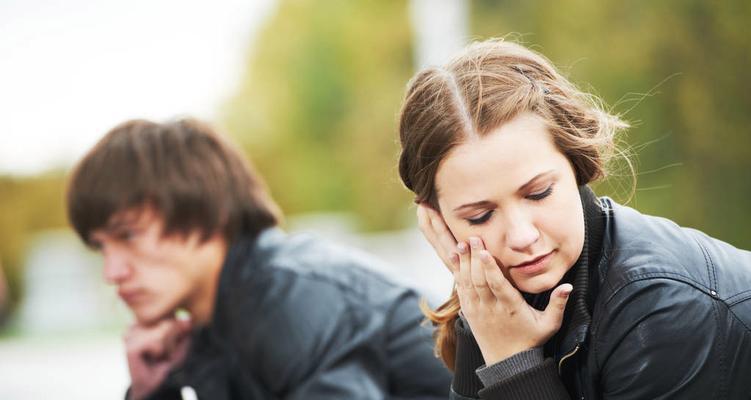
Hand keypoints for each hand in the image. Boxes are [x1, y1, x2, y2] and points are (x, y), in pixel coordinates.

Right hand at [124, 317, 191, 399]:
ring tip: (158, 355)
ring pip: (163, 330)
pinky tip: (152, 358)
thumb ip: (183, 328)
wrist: (156, 383)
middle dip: (172, 339)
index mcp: (145, 320)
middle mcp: (136, 324)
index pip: (170, 314)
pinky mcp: (130, 347)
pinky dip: (160, 351)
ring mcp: (131, 334)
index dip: (177, 330)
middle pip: (168, 321)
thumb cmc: (168, 360)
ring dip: (167, 346)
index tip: (170, 343)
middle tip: (164, 352)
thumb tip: (186, 319)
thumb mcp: (181, 341)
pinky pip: (156, 341)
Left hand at [415, 204, 570, 364]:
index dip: (489, 268)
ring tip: (460, 245)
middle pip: (479, 280)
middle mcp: (491, 308)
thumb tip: (569, 286)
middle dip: (473, 258)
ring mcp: (478, 311)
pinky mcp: (470, 313)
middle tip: (471, 238)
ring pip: (467, 283)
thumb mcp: (550, 324)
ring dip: (462, 263)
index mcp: (510, 307)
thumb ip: (558, 304)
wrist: (508, 363)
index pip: (497, 285)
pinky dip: (457, 275)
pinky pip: (461, 292)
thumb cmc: (530, 340)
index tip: (483, 251)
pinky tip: (454, 260)